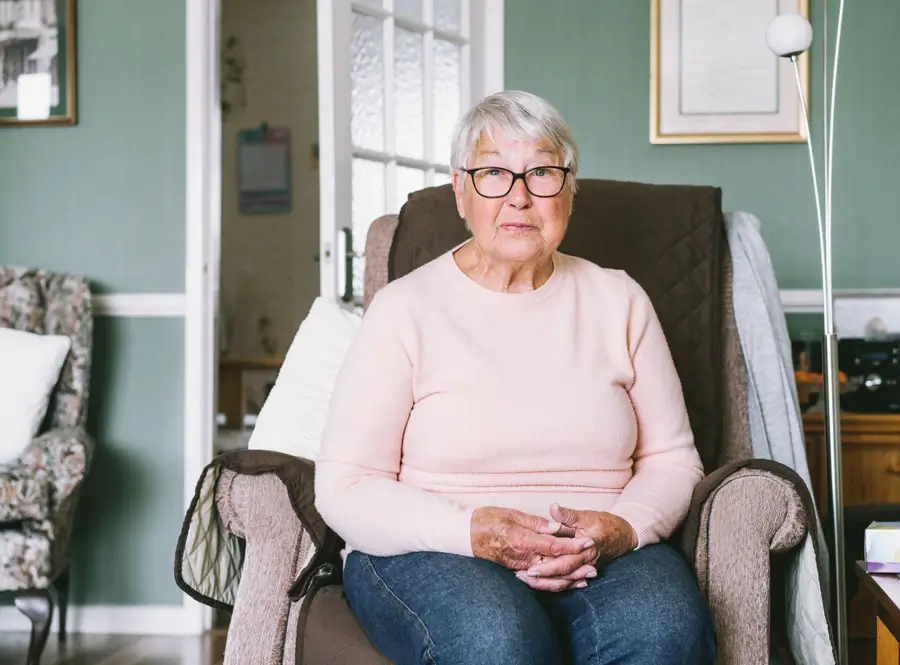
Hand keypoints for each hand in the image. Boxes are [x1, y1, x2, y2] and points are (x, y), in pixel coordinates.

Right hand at [470, 506, 594, 571]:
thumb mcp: (511, 514)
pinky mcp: (515, 572)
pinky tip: (566, 583)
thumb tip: (556, 527)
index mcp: (523, 540)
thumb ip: (535, 522)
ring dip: (570, 578)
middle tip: (596, 565)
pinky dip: (555, 584)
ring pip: (549, 577)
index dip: (573, 545)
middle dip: (577, 566)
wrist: (463, 535)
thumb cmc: (486, 520)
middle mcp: (522, 558)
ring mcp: (519, 567)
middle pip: (555, 565)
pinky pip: (538, 581)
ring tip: (587, 577)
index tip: (589, 542)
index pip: (554, 545)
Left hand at [516, 504, 637, 591]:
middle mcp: (586, 562)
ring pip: (565, 582)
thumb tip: (553, 508)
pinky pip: (569, 580)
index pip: (565, 562)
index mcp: (586, 549)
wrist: (624, 535)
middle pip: (562, 576)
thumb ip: (569, 514)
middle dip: (542, 580)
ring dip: (546, 583)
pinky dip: (555, 583)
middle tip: (521, 577)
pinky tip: (540, 584)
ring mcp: (586, 568)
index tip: (530, 569)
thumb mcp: (587, 515)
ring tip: (526, 580)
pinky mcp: (584, 570)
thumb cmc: (605, 523)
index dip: (548, 568)